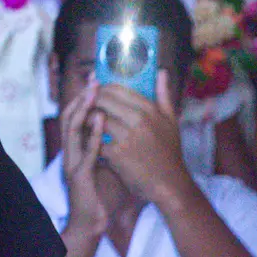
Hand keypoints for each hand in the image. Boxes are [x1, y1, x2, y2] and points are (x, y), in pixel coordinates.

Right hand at [59, 81, 107, 239]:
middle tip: (94, 79)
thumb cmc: (102, 194)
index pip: (78, 115)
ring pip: (72, 128)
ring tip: (93, 92)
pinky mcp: (78, 174)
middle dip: (83, 96)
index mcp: (79, 146)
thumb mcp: (111, 162)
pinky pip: (85, 150)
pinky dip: (92, 133)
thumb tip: (132, 124)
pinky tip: (100, 120)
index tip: (97, 79)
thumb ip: (116, 142)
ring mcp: (72, 162)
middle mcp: (72, 151)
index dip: (86, 96)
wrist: (94, 221)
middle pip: (71, 116)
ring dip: (83, 108)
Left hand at [91, 71, 192, 206]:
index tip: (96, 90)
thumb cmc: (169, 152)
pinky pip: (96, 140)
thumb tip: (162, 71)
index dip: (102, 88)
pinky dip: (90, 139)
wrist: (169, 185)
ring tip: (85, 120)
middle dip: (91, 100)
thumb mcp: (171, 121)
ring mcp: (126, 137)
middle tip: (86, 104)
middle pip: (103, 100)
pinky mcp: (117, 154)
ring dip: (88, 118)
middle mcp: (138, 120)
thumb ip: (164, 95)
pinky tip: (88, 139)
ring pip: (96, 118)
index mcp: (149, 109)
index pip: (117, 88)